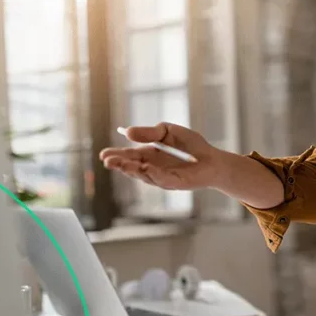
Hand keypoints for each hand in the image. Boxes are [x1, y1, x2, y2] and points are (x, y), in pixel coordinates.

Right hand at [99, 123, 220, 189]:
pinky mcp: (174, 183)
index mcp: (148, 155)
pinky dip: (152, 173)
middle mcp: (152, 168)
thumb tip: (128, 132)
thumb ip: (150, 132)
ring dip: (131, 169)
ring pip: (143, 175)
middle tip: (107, 161)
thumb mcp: (168, 132)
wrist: (212, 159)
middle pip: (131, 167)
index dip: (116, 155)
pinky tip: (144, 168)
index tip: (103, 154)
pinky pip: (161, 179)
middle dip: (119, 164)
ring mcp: (161, 177)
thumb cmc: (191, 145)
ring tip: (119, 164)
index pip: (128, 155)